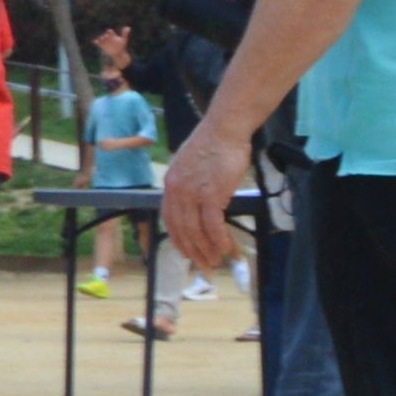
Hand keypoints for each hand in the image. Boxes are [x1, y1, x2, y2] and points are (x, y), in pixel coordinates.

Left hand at [161, 120, 253, 274]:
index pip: (169, 219)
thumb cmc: (213, 145)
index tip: (186, 252)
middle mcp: (176, 192)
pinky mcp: (211, 195)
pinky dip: (219, 239)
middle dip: (193, 251)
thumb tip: (197, 202)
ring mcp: (192, 194)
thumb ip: (189, 185)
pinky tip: (225, 249)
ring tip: (215, 261)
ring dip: (206, 249)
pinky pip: (213, 225)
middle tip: (203, 266)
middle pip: (182, 230)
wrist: (224, 129)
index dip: (178, 239)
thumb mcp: (190, 166)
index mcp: (170, 185)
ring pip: (196, 231)